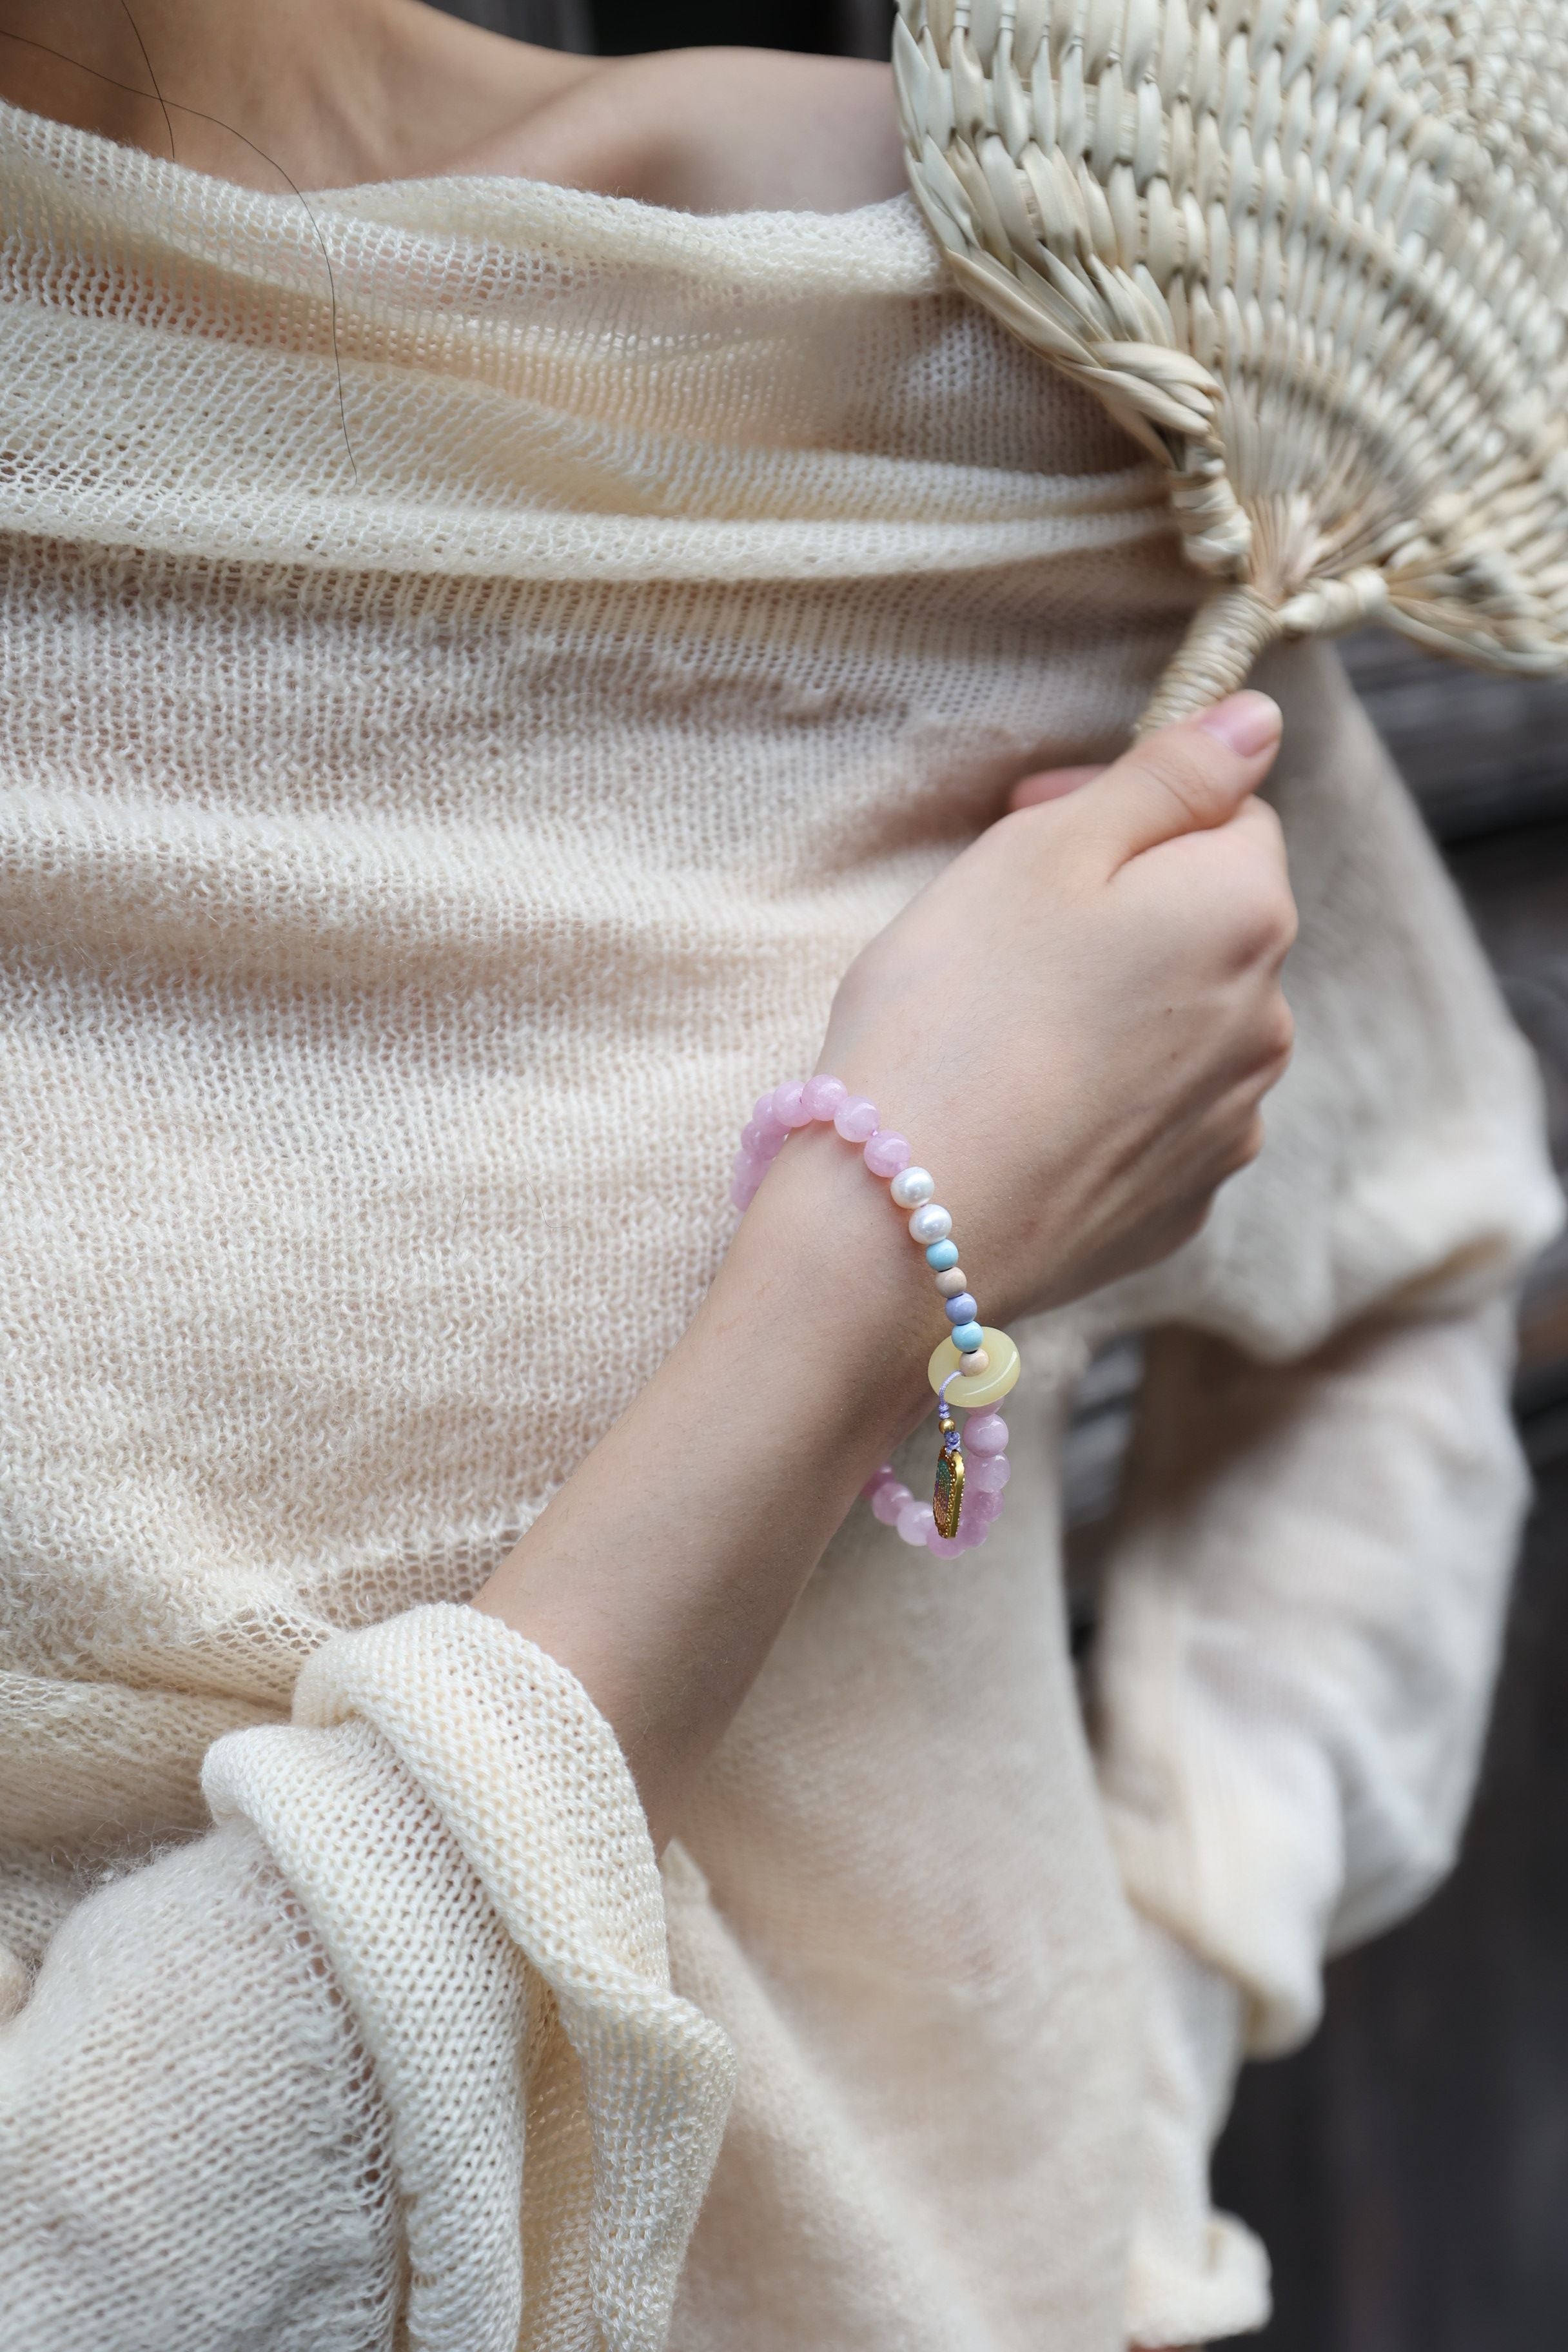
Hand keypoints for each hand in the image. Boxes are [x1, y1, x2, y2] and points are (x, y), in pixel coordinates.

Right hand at [816, 692, 1296, 1319]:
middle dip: (1124, 902)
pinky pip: (1153, 1118)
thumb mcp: (1043, 851)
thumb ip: (1166, 778)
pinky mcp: (1177, 1206)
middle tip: (1000, 920)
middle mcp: (1267, 1025)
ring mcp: (1227, 1127)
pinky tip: (1022, 1101)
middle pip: (1210, 922)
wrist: (902, 1226)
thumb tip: (1258, 722)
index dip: (1128, 803)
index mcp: (1244, 913)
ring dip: (1116, 1000)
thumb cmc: (954, 1015)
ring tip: (1003, 1019)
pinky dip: (1103, 1094)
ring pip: (1184, 1024)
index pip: (1228, 814)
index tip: (1026, 818)